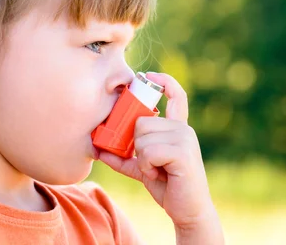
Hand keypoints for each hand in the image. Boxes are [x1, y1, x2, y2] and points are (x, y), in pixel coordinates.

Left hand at [98, 72, 216, 227]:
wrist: (188, 211)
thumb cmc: (167, 187)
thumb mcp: (141, 168)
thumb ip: (123, 157)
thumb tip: (97, 149)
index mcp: (177, 128)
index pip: (176, 96)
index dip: (163, 81)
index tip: (148, 74)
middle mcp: (183, 129)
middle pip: (141, 121)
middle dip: (137, 145)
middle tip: (150, 163)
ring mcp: (185, 139)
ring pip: (142, 136)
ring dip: (142, 159)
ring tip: (156, 169)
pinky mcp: (183, 153)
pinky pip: (148, 151)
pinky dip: (146, 166)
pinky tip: (159, 174)